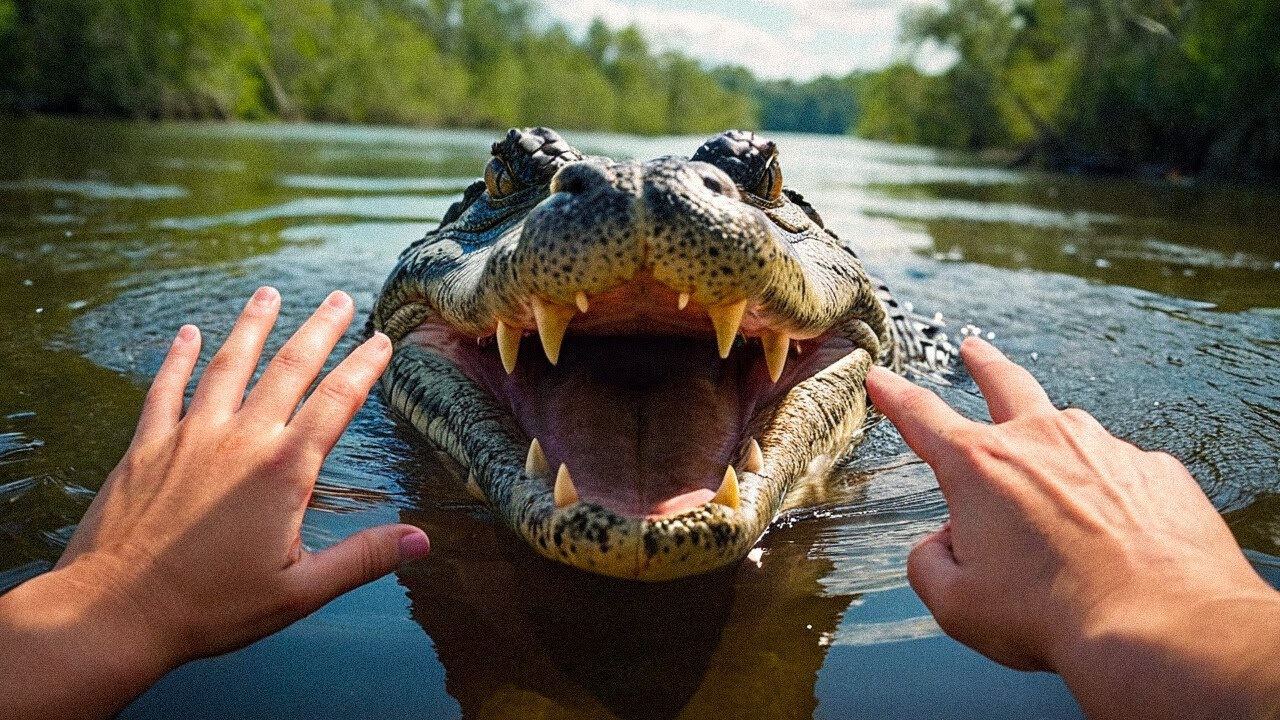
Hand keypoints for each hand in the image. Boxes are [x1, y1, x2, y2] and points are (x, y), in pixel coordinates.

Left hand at [0, 288, 429, 718]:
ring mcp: (190, 437)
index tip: (382, 341)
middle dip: (319, 330)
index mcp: (284, 471)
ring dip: (252, 326)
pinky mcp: (147, 446)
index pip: (336, 403)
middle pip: (288, 369)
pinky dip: (177, 357)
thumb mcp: (299, 592)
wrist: (114, 611)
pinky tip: (186, 333)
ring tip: (269, 293)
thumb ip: (362, 559)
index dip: (364, 367)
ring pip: (228, 365)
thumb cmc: (210, 607)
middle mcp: (240, 440)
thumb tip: (422, 541)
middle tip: (340, 299)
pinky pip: (165, 388)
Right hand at [866, 337, 1279, 718]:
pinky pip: (1123, 477)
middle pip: (1005, 383)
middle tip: (974, 350)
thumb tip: (942, 545)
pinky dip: (1113, 497)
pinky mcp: (1157, 471)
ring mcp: (1105, 448)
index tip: (882, 379)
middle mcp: (1042, 439)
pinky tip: (1118, 538)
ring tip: (1060, 504)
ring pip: (1070, 438)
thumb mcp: (957, 604)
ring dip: (1057, 455)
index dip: (896, 396)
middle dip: (983, 364)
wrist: (1161, 627)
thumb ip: (929, 565)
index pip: (922, 416)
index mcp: (980, 466)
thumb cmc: (1050, 616)